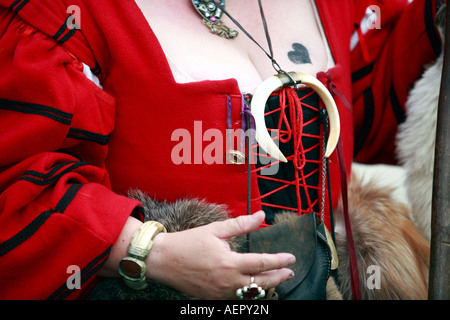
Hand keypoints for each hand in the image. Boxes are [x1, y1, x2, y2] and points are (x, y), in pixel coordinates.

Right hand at [146, 211, 295, 298]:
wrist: (163, 260)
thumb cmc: (187, 243)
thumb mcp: (215, 229)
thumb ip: (240, 224)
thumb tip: (261, 215)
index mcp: (229, 263)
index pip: (262, 263)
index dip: (279, 261)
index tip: (291, 258)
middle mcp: (227, 281)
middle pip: (261, 283)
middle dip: (278, 278)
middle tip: (290, 272)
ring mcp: (220, 293)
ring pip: (250, 294)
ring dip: (265, 287)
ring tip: (275, 279)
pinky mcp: (212, 298)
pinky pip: (236, 299)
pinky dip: (248, 294)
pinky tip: (253, 287)